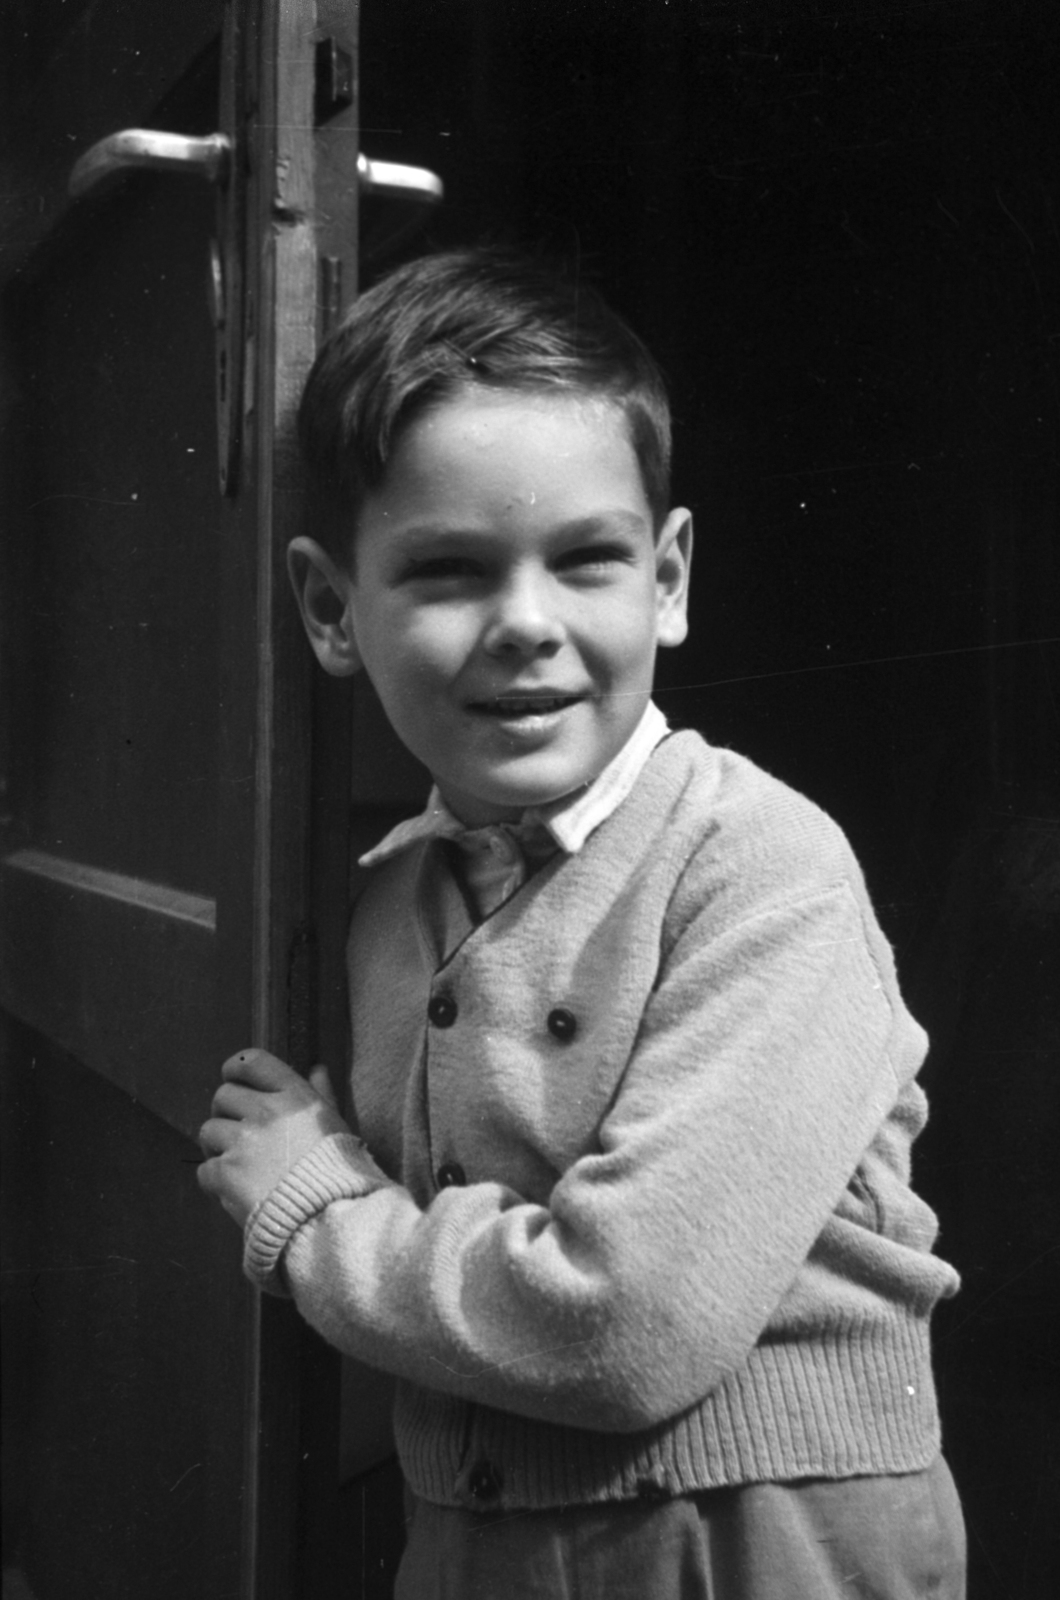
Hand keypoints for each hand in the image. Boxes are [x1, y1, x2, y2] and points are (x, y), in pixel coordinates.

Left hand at [197, 1048, 348, 1226]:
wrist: (330, 1218)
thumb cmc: (339, 1172)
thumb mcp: (337, 1126)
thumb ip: (323, 1094)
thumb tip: (317, 1068)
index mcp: (294, 1096)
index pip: (251, 1061)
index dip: (236, 1069)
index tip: (235, 1081)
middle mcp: (266, 1112)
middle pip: (223, 1095)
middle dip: (226, 1113)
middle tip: (238, 1133)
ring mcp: (243, 1142)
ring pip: (208, 1130)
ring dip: (217, 1147)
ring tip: (235, 1163)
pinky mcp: (226, 1174)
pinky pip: (204, 1169)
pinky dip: (215, 1180)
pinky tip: (233, 1190)